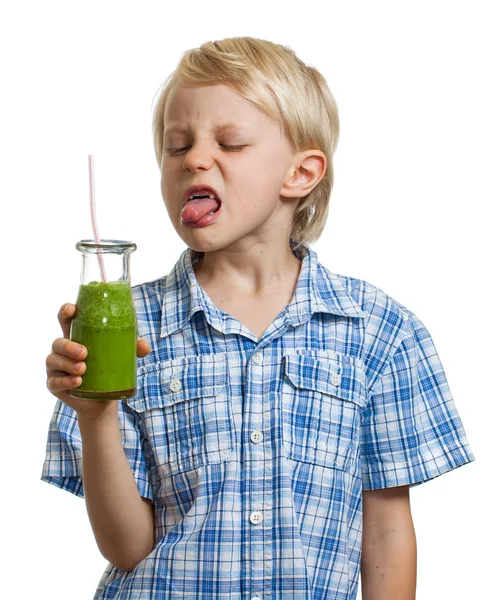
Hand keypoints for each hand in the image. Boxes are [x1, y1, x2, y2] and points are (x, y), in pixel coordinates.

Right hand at [46, 303, 150, 419]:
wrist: (104, 400)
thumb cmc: (110, 369)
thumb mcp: (123, 355)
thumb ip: (133, 347)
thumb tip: (145, 348)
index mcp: (77, 337)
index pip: (66, 319)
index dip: (66, 311)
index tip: (72, 310)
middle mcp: (63, 351)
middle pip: (58, 342)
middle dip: (69, 346)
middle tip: (84, 353)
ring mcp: (56, 368)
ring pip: (53, 360)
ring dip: (68, 364)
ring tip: (83, 369)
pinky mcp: (55, 385)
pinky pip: (54, 382)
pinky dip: (65, 381)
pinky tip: (77, 382)